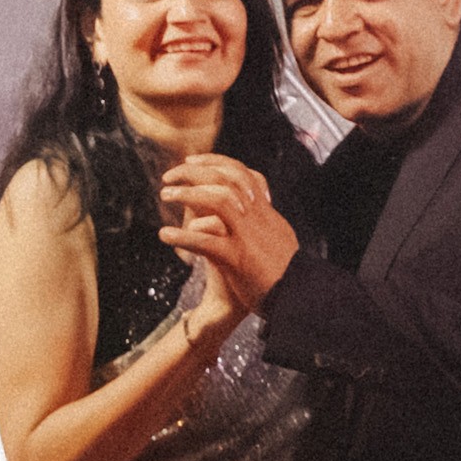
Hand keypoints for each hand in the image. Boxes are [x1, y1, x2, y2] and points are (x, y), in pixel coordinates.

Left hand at [157, 153, 298, 314]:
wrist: (295, 299)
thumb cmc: (283, 272)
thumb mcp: (278, 237)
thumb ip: (263, 218)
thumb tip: (253, 204)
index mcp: (265, 212)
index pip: (242, 173)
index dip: (215, 163)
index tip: (192, 161)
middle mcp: (257, 218)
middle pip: (227, 179)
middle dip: (195, 172)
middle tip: (170, 175)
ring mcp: (247, 237)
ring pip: (218, 200)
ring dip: (188, 194)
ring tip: (166, 195)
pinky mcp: (237, 259)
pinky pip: (206, 242)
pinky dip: (183, 237)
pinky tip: (165, 235)